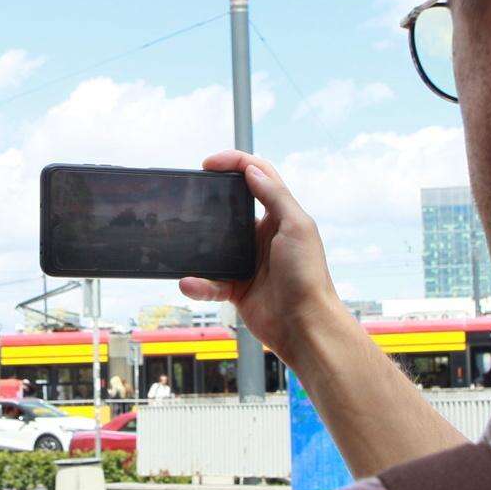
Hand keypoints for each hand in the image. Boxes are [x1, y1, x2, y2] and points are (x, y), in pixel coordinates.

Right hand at [180, 150, 348, 365]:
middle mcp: (263, 236)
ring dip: (197, 247)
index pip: (257, 177)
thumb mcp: (296, 227)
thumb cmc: (308, 276)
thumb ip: (275, 196)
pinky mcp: (237, 288)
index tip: (208, 164)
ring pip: (214, 246)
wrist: (304, 326)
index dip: (234, 163)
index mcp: (280, 216)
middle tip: (189, 197)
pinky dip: (198, 283)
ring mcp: (248, 262)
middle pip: (230, 209)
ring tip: (182, 243)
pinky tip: (190, 282)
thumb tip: (251, 170)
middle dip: (209, 201)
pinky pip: (210, 281)